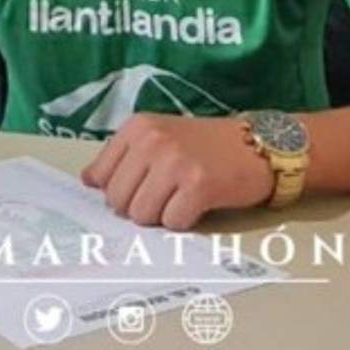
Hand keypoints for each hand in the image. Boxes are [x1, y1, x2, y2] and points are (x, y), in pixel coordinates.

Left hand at [80, 114, 274, 230]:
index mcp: (137, 127)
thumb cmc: (207, 145)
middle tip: (167, 194)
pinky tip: (199, 202)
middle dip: (139, 207)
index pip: (99, 176)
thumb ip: (125, 156)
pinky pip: (172, 223)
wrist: (259, 145)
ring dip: (161, 216)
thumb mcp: (160, 136)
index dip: (118, 191)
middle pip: (117, 201)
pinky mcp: (198, 185)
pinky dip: (185, 221)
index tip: (139, 189)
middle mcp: (152, 140)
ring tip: (183, 196)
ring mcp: (175, 162)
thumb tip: (89, 181)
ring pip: (141, 216)